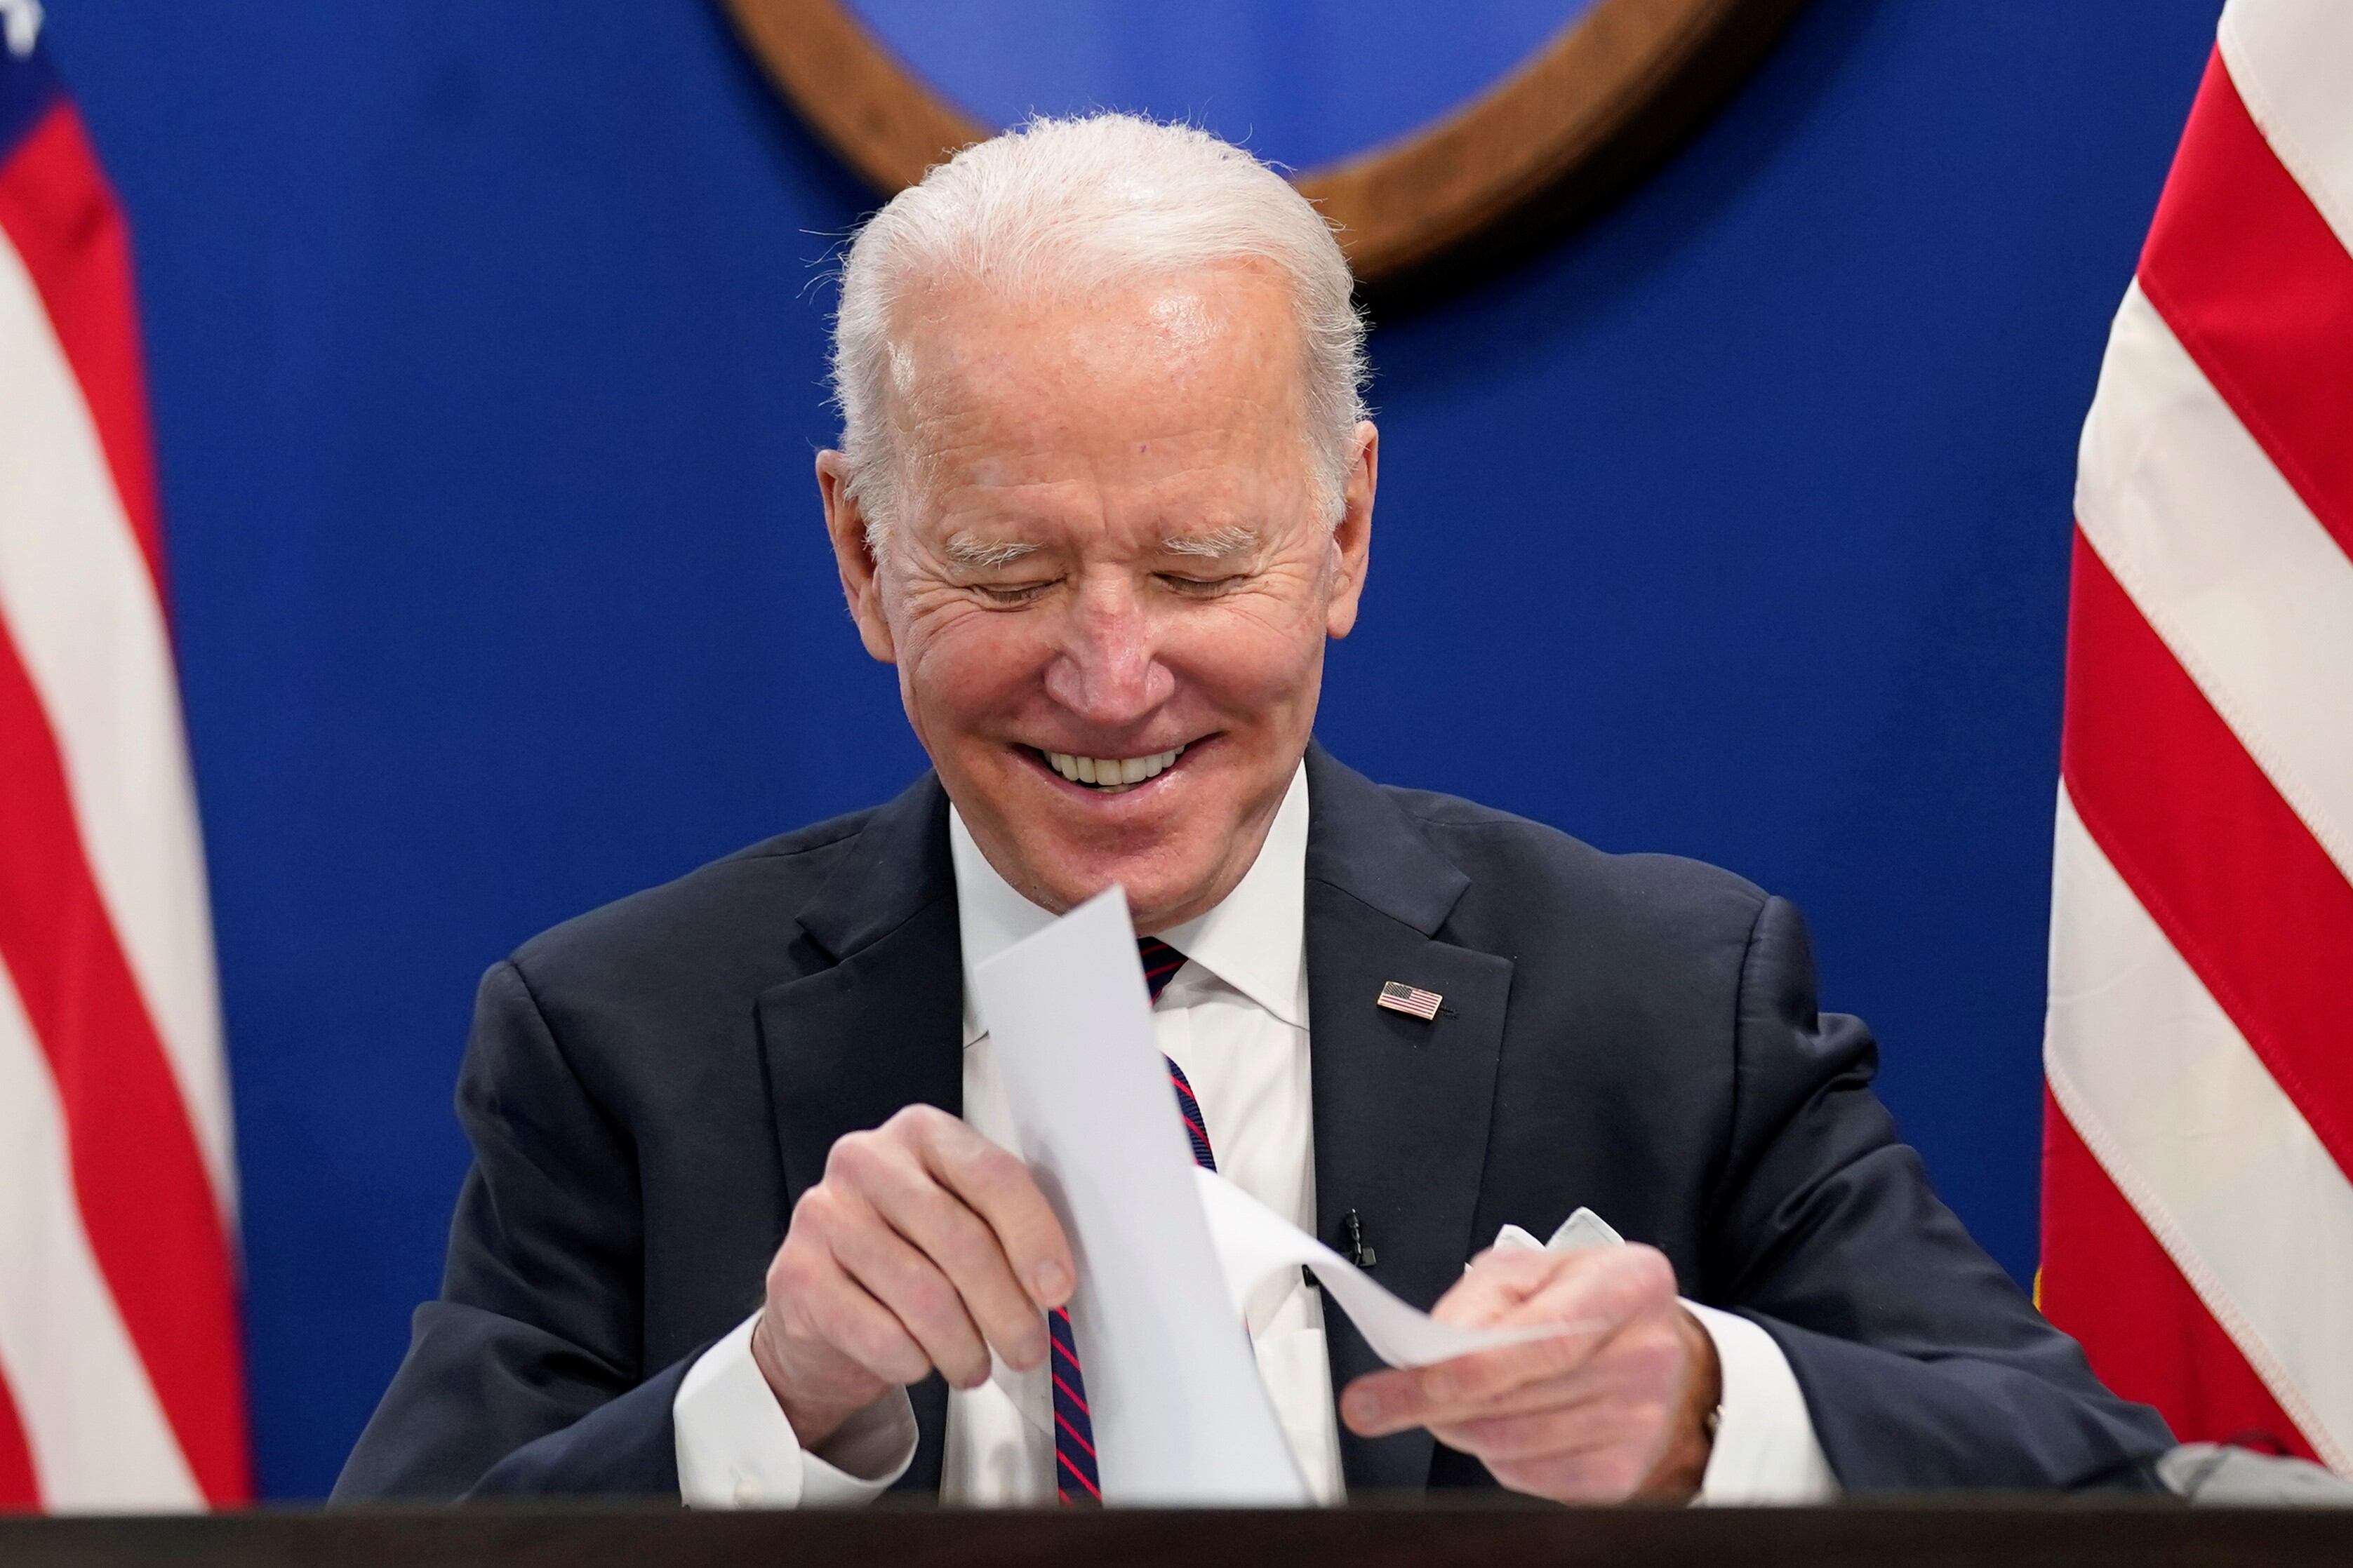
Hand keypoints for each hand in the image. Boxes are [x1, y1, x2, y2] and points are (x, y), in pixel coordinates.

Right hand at [749, 1105, 1073, 1447]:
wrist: (820, 1304)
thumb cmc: (907, 1256)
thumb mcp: (958, 1220)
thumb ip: (1003, 1230)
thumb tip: (1054, 1283)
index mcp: (921, 1133)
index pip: (992, 1175)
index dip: (1034, 1236)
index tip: (1058, 1289)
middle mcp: (867, 1161)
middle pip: (961, 1240)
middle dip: (1007, 1309)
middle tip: (1027, 1349)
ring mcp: (825, 1214)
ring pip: (925, 1296)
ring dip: (963, 1347)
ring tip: (975, 1365)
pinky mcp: (796, 1275)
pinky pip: (880, 1334)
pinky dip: (913, 1362)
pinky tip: (920, 1361)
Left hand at [1338, 1244, 1719, 1502]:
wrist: (1657, 1352)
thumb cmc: (1588, 1302)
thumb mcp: (1536, 1268)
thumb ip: (1481, 1295)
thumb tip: (1433, 1347)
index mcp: (1630, 1284)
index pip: (1545, 1338)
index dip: (1474, 1366)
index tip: (1417, 1380)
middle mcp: (1647, 1354)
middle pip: (1521, 1397)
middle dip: (1436, 1402)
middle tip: (1377, 1403)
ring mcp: (1642, 1420)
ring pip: (1515, 1442)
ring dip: (1459, 1428)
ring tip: (1441, 1406)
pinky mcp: (1625, 1472)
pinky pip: (1531, 1476)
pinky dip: (1494, 1456)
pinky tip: (1494, 1428)